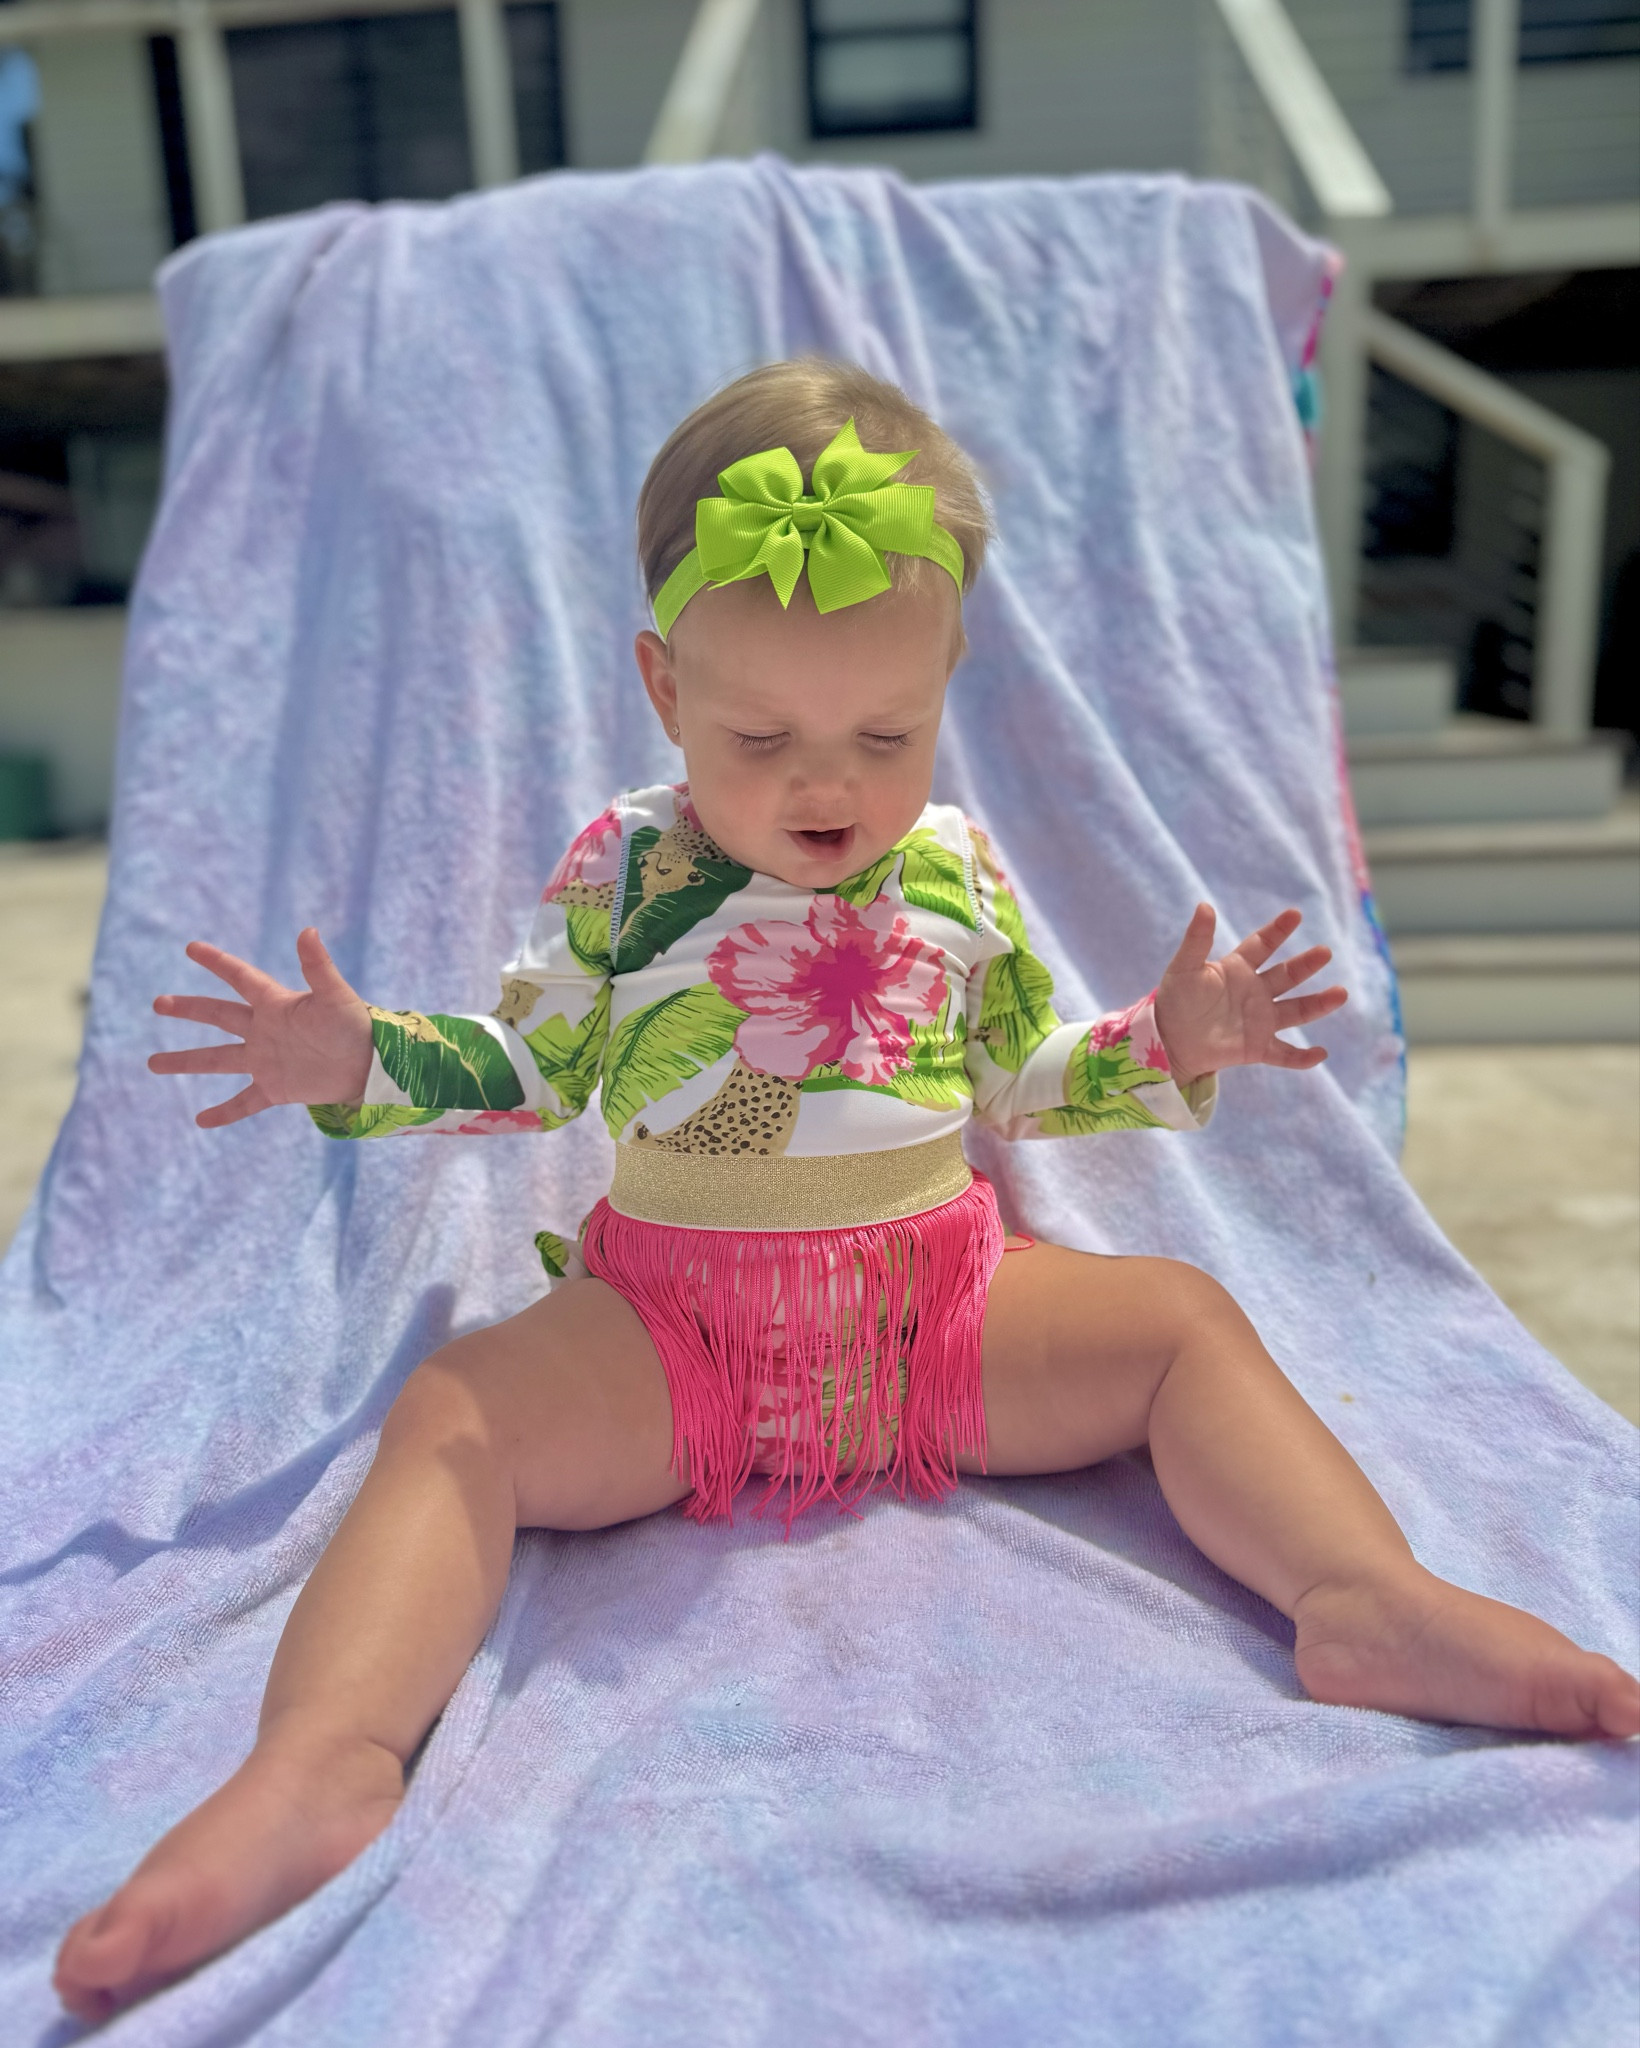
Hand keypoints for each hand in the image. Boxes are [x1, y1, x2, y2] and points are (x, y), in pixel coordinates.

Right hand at [150, 928, 373, 1127]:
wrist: (373, 1067)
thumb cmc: (357, 1027)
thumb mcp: (336, 996)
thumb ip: (318, 967)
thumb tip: (308, 931)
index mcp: (277, 1004)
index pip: (240, 978)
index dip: (217, 962)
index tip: (191, 948)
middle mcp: (266, 1030)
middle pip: (219, 1016)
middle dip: (189, 1009)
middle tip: (158, 1003)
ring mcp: (267, 1060)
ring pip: (218, 1059)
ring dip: (186, 1061)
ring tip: (152, 1063)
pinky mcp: (276, 1089)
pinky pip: (244, 1102)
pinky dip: (224, 1112)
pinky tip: (201, 1121)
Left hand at [1152, 905, 1346, 1085]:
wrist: (1168, 1040)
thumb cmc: (1175, 1000)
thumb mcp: (1185, 968)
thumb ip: (1197, 940)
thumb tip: (1204, 906)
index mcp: (1238, 969)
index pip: (1262, 945)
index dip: (1278, 930)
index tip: (1295, 914)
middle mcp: (1255, 991)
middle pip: (1286, 975)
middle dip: (1306, 965)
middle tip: (1325, 952)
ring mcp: (1260, 1020)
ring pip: (1296, 1011)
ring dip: (1318, 1004)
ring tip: (1341, 994)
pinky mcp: (1257, 1047)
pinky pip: (1285, 1054)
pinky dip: (1302, 1058)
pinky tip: (1321, 1054)